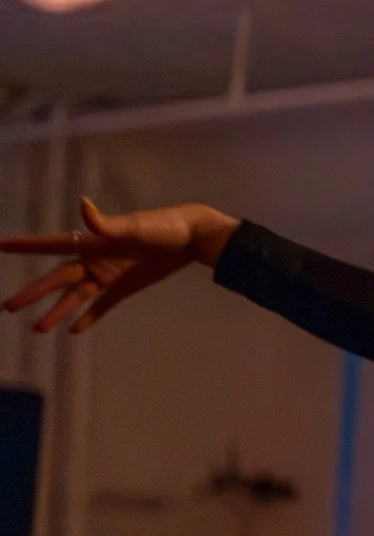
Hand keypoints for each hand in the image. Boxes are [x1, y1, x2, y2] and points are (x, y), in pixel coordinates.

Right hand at [0, 199, 236, 332]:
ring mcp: (110, 275)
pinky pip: (102, 305)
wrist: (192, 237)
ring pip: (76, 297)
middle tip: (8, 306)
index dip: (25, 246)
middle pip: (57, 279)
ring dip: (57, 311)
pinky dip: (88, 317)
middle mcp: (96, 259)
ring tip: (38, 328)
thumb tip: (82, 205)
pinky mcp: (126, 287)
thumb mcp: (135, 226)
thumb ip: (106, 223)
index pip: (52, 245)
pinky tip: (73, 330)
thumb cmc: (164, 227)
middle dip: (33, 292)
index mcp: (93, 243)